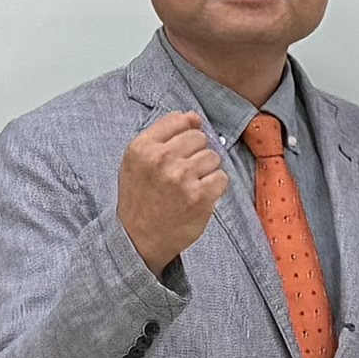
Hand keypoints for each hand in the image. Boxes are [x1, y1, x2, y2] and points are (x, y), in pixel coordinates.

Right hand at [117, 109, 232, 270]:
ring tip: (191, 186)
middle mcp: (161, 159)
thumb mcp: (137, 162)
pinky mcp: (199, 196)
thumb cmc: (140, 199)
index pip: (179, 120)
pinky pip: (222, 178)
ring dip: (207, 171)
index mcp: (143, 147)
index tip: (183, 149)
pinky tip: (200, 196)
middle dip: (197, 154)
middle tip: (185, 173)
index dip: (186, 132)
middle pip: (199, 138)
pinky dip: (215, 187)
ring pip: (213, 157)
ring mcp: (181, 177)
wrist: (138, 239)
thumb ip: (162, 135)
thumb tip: (194, 117)